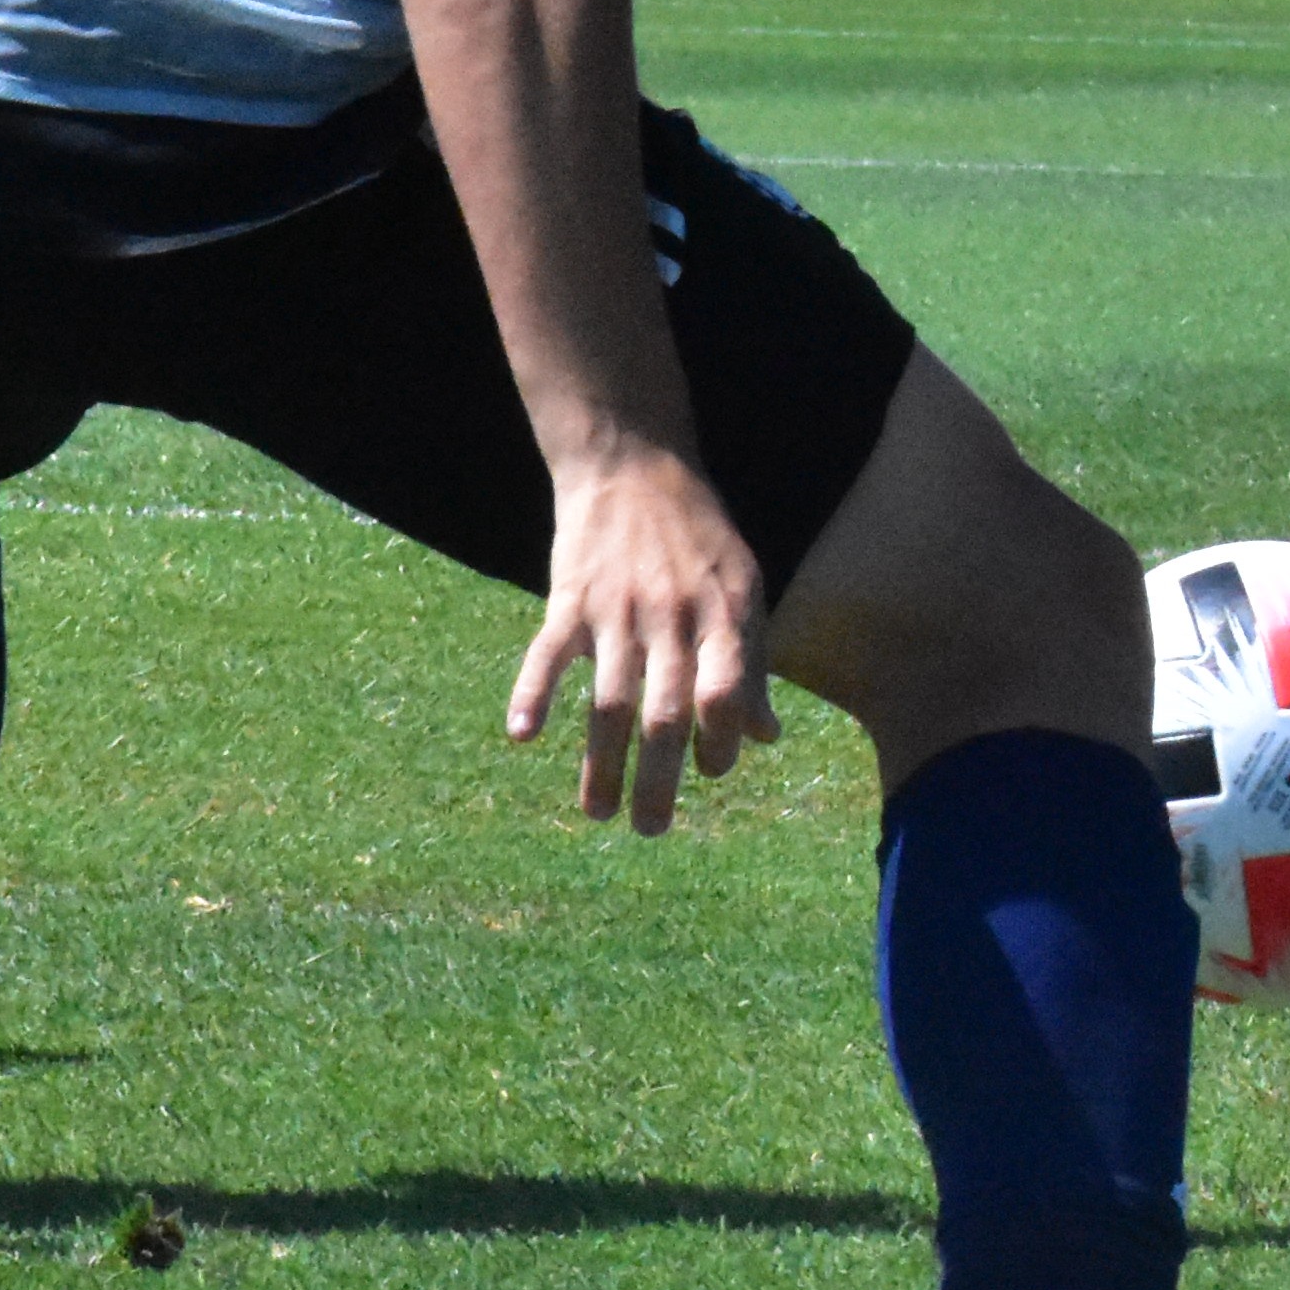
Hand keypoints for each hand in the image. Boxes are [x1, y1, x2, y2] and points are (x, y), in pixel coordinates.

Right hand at [506, 440, 776, 832]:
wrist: (633, 460)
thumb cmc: (696, 533)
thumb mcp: (742, 585)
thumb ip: (750, 661)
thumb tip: (768, 737)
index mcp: (723, 612)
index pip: (725, 693)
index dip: (721, 741)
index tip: (709, 772)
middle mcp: (671, 614)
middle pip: (665, 713)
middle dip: (659, 780)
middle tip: (652, 830)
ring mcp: (617, 607)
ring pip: (608, 701)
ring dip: (601, 764)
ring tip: (598, 815)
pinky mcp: (569, 596)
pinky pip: (548, 652)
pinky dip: (532, 693)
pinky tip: (522, 736)